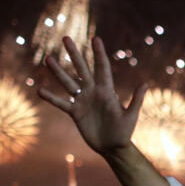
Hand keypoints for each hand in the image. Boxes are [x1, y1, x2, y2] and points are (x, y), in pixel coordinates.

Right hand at [37, 37, 147, 155]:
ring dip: (58, 71)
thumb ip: (136, 100)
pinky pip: (61, 103)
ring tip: (48, 58)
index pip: (102, 68)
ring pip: (68, 82)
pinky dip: (51, 98)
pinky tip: (39, 90)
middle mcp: (93, 92)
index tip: (95, 39)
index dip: (99, 54)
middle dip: (74, 54)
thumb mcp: (131, 116)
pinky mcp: (75, 112)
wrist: (113, 147)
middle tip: (66, 38)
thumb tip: (145, 84)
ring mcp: (83, 101)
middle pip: (82, 69)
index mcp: (107, 91)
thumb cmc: (124, 132)